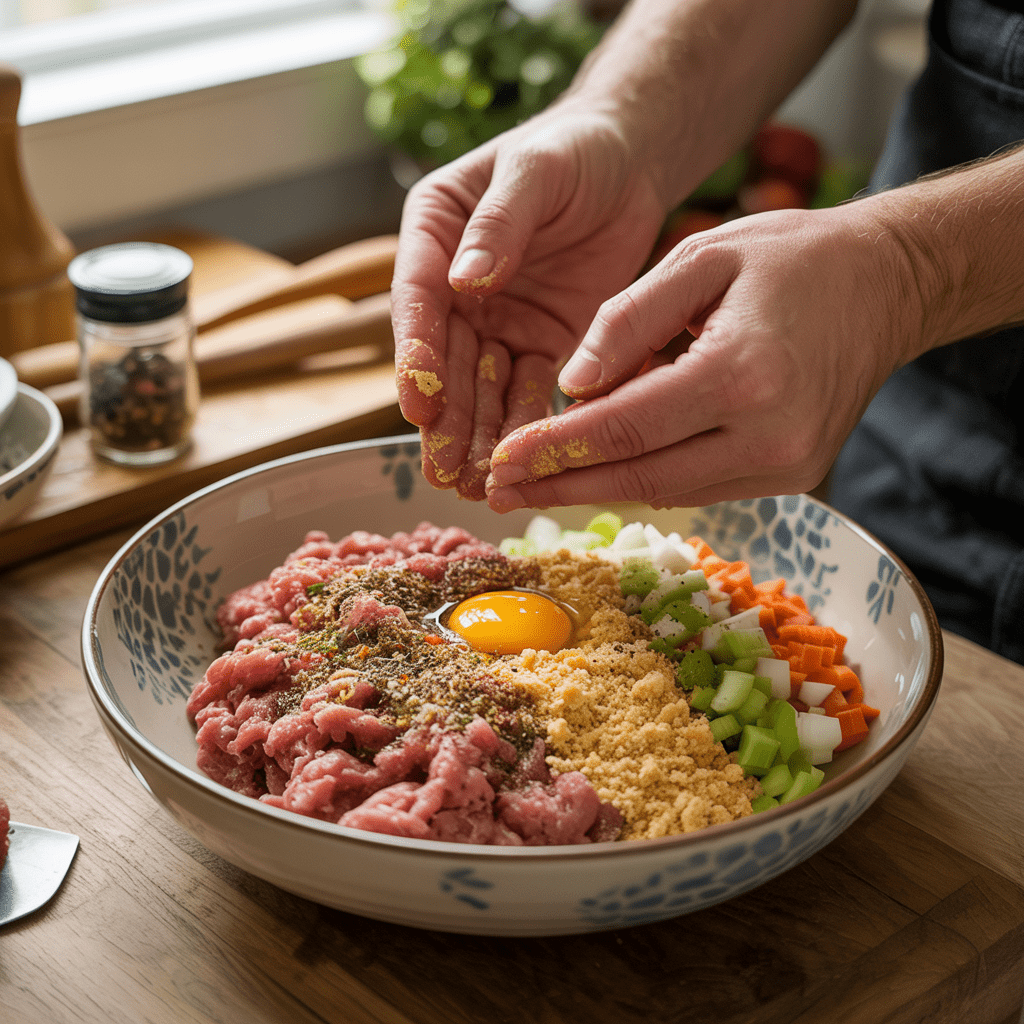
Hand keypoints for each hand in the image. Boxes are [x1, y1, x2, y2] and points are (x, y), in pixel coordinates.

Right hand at [392, 102, 666, 498]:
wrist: (630, 163)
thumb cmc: (573, 149)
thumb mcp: (536, 169)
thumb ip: (500, 222)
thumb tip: (464, 279)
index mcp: (435, 235)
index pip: (418, 299)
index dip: (416, 353)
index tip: (418, 402)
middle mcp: (456, 286)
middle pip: (446, 358)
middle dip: (446, 416)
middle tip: (445, 468)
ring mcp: (498, 320)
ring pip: (482, 385)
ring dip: (478, 434)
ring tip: (473, 483)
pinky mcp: (540, 344)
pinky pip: (529, 389)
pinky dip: (525, 424)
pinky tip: (522, 460)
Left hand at [483, 201, 925, 511]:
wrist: (886, 287)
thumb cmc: (791, 258)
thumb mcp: (700, 257)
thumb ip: (628, 319)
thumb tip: (569, 384)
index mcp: (743, 374)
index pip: (624, 427)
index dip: (554, 448)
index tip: (501, 458)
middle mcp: (771, 436)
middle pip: (640, 476)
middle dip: (562, 484)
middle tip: (497, 490)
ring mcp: (788, 466)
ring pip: (667, 489)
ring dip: (598, 488)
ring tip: (534, 485)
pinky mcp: (793, 477)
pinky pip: (698, 484)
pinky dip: (645, 474)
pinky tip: (599, 466)